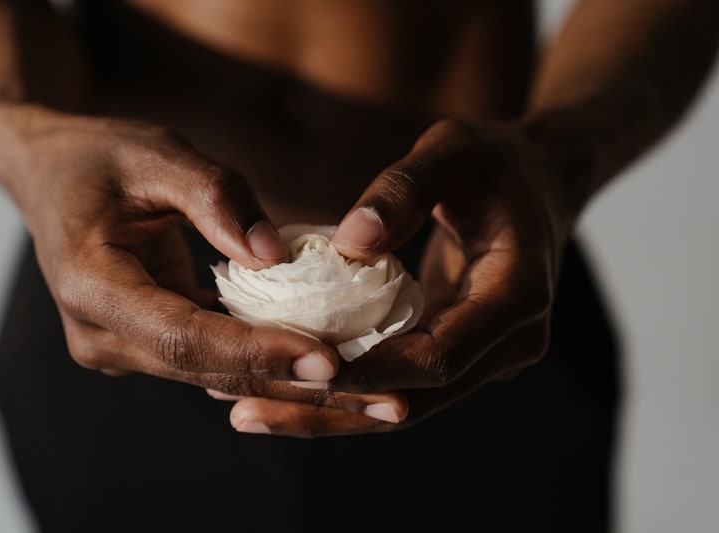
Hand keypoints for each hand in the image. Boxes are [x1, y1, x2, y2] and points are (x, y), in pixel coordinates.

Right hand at [0, 107, 340, 386]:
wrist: (50, 176)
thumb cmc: (99, 157)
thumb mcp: (156, 154)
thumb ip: (215, 198)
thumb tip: (276, 258)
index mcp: (91, 284)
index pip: (183, 336)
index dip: (257, 352)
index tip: (328, 360)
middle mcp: (101, 334)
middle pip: (208, 372)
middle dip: (293, 386)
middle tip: (378, 399)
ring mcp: (122, 346)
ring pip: (217, 378)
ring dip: (292, 386)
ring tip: (370, 399)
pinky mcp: (147, 343)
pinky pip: (214, 361)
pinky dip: (269, 364)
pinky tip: (328, 373)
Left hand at [221, 118, 573, 436]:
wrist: (539, 185)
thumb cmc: (496, 161)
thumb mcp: (453, 150)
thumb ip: (405, 187)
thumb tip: (349, 241)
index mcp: (518, 295)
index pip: (440, 355)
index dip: (371, 371)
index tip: (300, 368)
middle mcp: (508, 342)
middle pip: (415, 400)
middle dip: (333, 411)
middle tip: (250, 414)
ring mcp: (486, 355)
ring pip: (404, 405)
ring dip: (330, 414)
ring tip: (250, 414)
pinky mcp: (460, 354)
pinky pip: (401, 384)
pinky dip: (347, 390)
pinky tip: (284, 387)